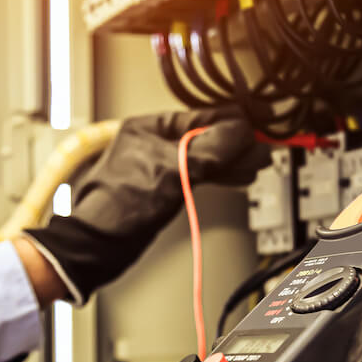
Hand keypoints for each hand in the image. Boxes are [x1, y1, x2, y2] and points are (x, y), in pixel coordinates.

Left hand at [24, 108, 268, 303]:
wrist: (98, 245)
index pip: (201, 116)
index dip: (233, 122)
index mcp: (149, 127)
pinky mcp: (164, 188)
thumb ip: (211, 149)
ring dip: (232, 161)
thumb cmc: (118, 206)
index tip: (258, 127)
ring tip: (255, 164)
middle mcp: (154, 143)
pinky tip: (236, 176)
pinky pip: (199, 174)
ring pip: (205, 157)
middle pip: (205, 137)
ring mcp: (159, 166)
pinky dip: (219, 175)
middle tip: (263, 150)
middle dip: (236, 145)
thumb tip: (240, 132)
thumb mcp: (173, 171)